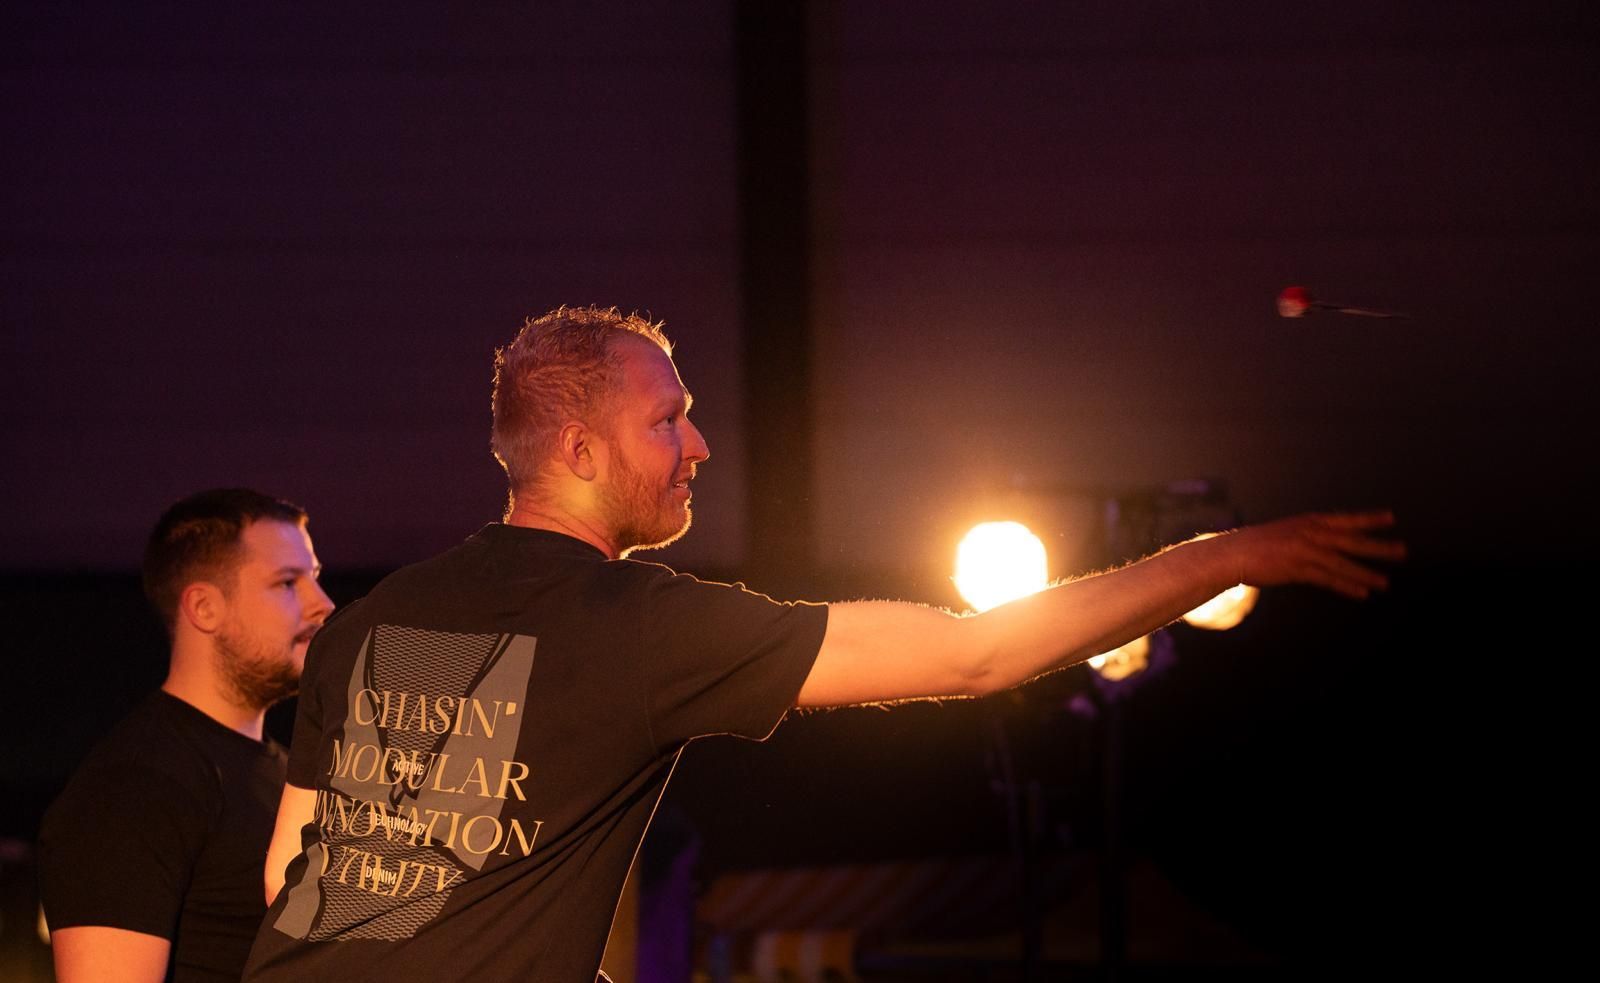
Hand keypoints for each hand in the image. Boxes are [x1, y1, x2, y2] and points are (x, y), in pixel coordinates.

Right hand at [1220, 511, 1405, 599]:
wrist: (1233, 553)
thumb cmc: (1256, 544)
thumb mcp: (1287, 531)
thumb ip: (1307, 536)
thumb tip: (1326, 543)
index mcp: (1309, 521)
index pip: (1345, 520)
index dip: (1368, 519)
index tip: (1391, 518)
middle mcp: (1311, 533)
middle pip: (1351, 540)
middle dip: (1378, 547)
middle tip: (1403, 551)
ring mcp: (1305, 551)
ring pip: (1343, 562)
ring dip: (1365, 572)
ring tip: (1386, 582)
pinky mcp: (1298, 569)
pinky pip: (1328, 579)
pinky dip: (1346, 586)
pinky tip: (1362, 593)